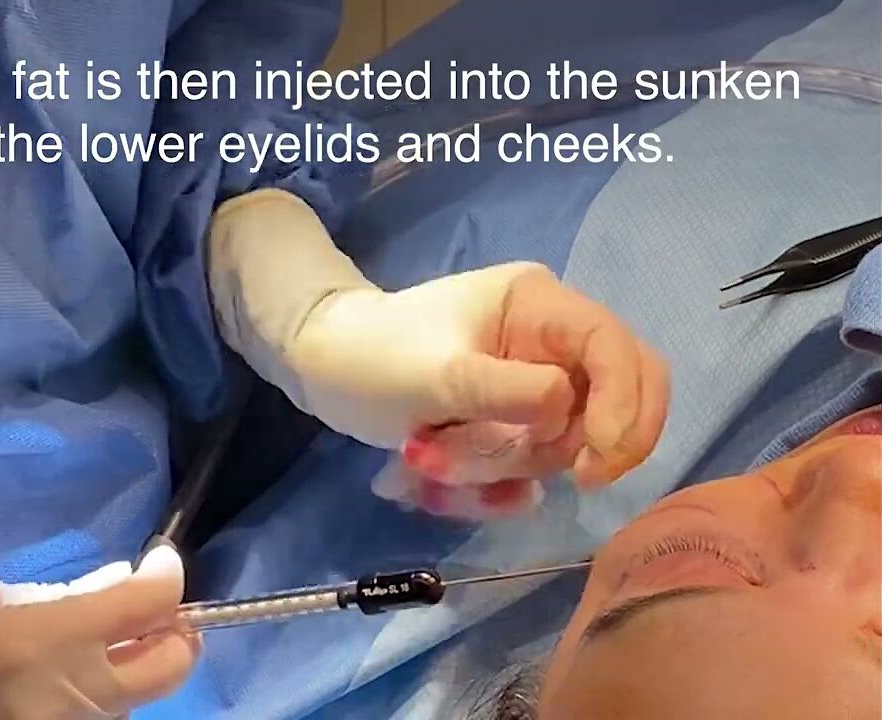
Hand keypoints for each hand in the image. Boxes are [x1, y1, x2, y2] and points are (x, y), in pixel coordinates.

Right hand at [0, 545, 199, 719]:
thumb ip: (67, 595)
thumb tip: (123, 584)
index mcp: (48, 639)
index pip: (147, 603)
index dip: (167, 575)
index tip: (160, 563)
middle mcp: (71, 694)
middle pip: (170, 667)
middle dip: (177, 632)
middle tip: (158, 610)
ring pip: (137, 699)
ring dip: (137, 665)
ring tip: (110, 642)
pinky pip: (102, 718)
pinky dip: (105, 692)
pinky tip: (79, 672)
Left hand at [206, 189, 668, 500]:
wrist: (323, 371)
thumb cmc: (373, 356)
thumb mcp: (436, 375)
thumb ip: (505, 392)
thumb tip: (567, 410)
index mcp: (540, 306)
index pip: (619, 351)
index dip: (623, 409)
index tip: (593, 465)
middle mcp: (549, 343)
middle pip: (613, 403)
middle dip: (569, 448)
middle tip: (536, 482)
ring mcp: (531, 387)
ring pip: (562, 445)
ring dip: (498, 467)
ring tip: (425, 454)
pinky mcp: (510, 426)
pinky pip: (528, 469)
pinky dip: (490, 486)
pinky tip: (437, 481)